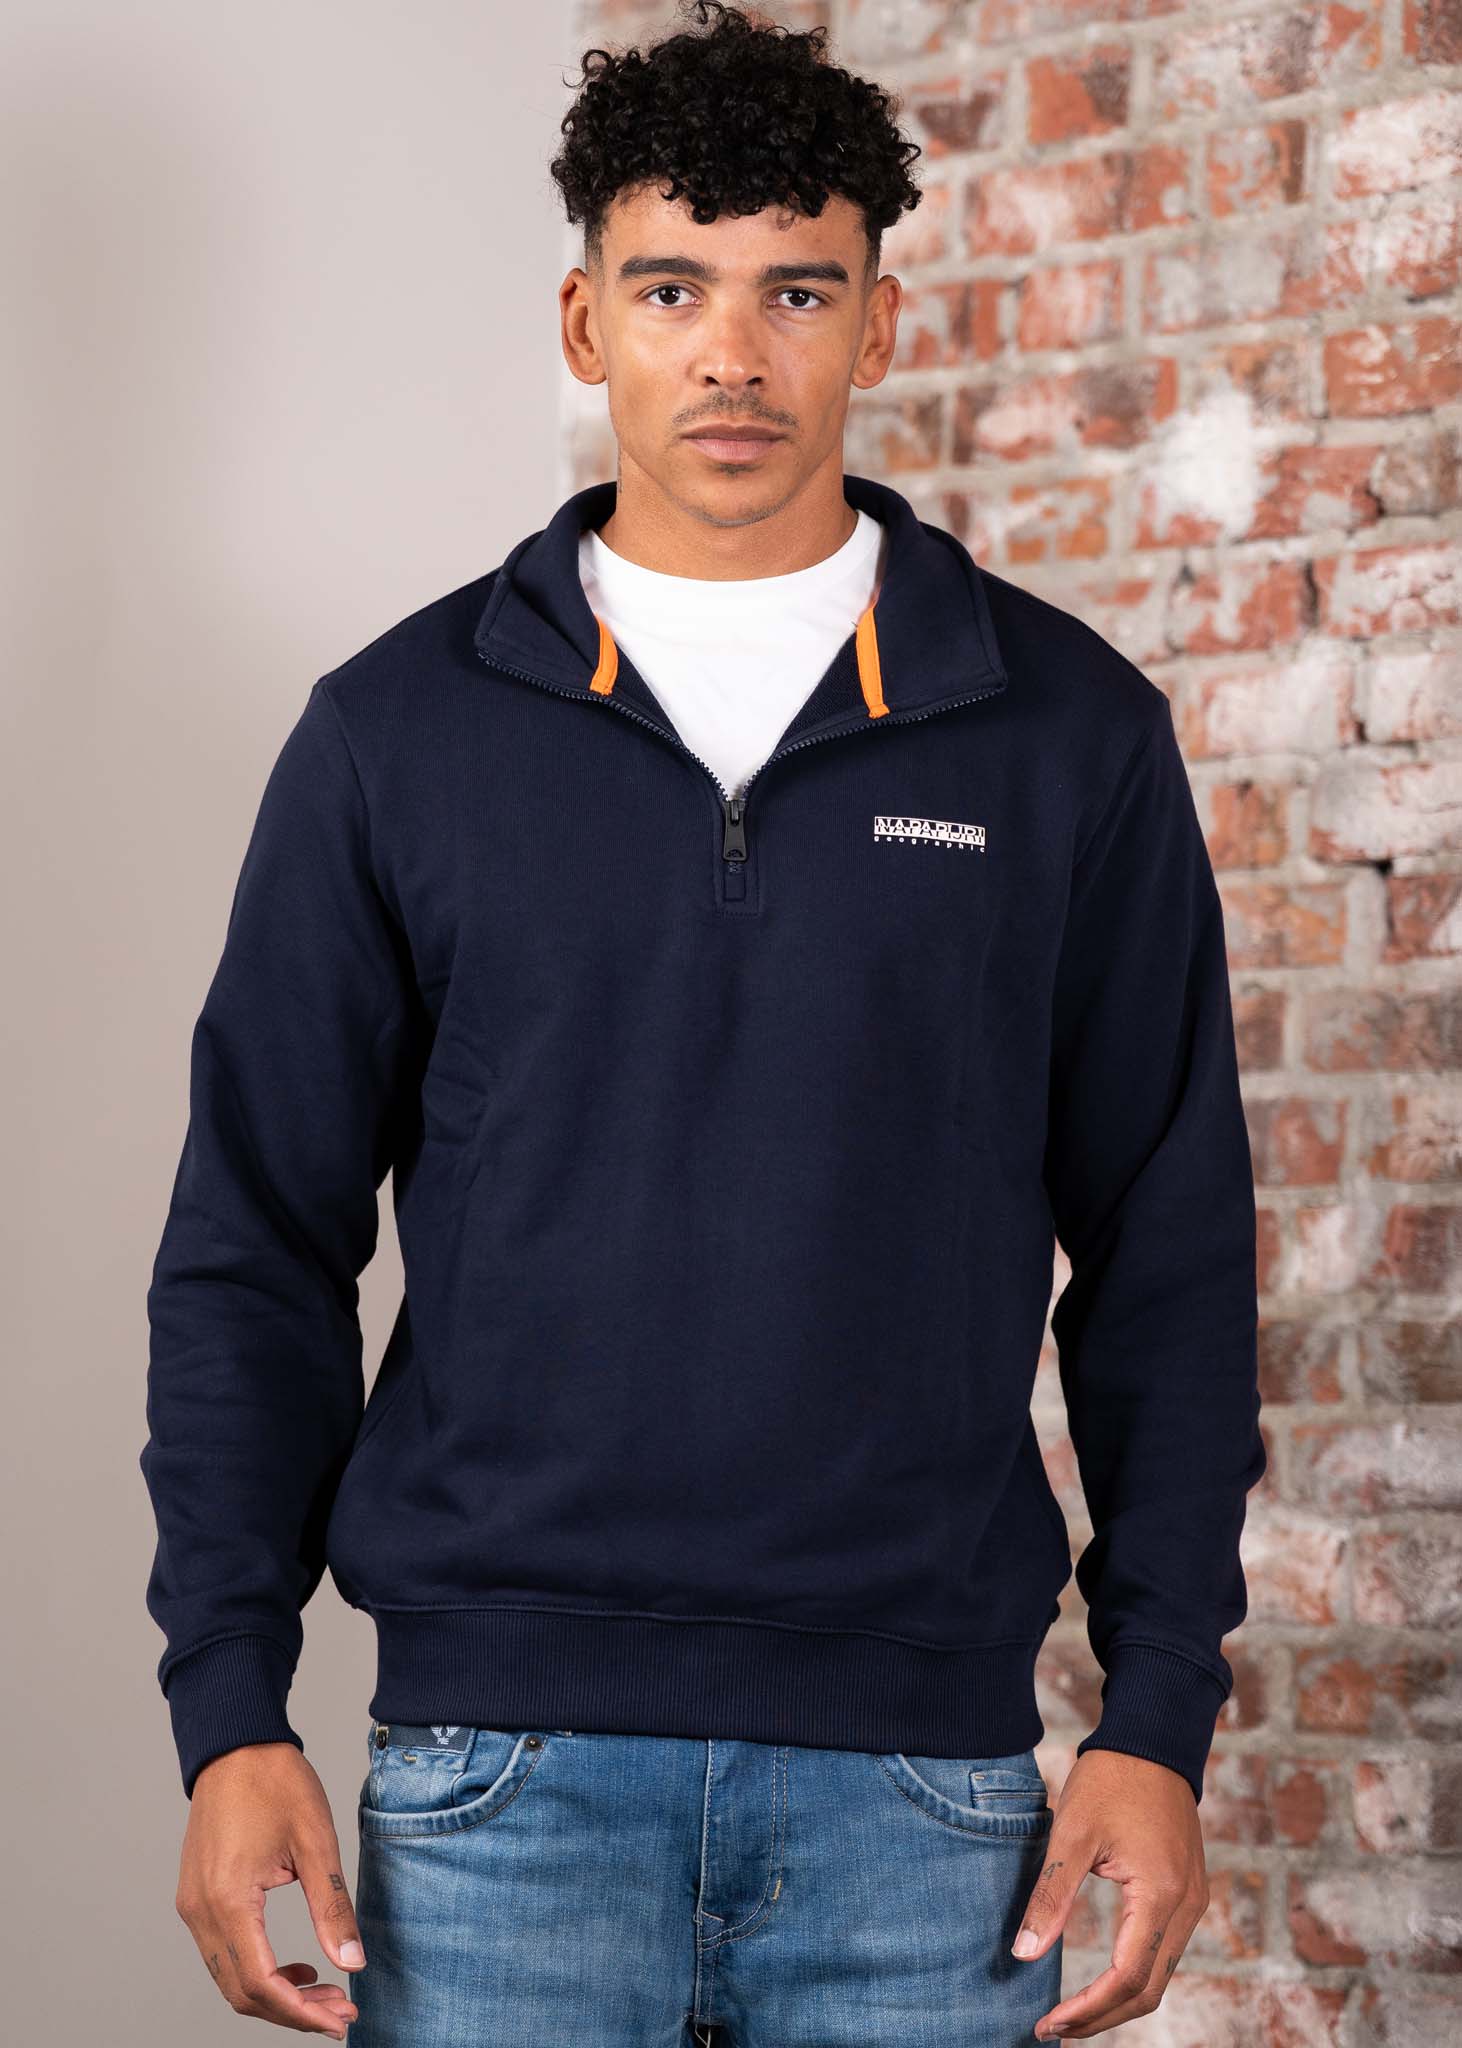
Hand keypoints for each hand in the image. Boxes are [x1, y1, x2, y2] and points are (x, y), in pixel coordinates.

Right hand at [174, 1742, 364, 2037]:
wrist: (236, 1744)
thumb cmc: (275, 1782)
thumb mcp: (316, 1842)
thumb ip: (332, 1908)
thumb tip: (352, 1965)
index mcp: (229, 1900)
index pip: (261, 1984)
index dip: (301, 2013)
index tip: (339, 2021)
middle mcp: (201, 1911)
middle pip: (242, 1991)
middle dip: (292, 2012)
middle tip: (340, 2012)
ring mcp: (193, 1906)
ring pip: (230, 1978)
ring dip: (275, 1995)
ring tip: (324, 1993)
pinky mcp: (196, 1898)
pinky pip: (223, 1954)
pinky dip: (257, 1971)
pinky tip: (294, 1967)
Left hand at [1011, 1748, 1209, 2039]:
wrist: (1152, 1739)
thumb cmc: (1111, 1779)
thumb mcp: (1071, 1833)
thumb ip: (1052, 1897)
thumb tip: (1024, 1955)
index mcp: (1161, 1896)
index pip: (1126, 1979)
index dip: (1087, 2010)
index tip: (1047, 2024)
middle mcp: (1187, 1907)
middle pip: (1148, 1990)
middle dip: (1101, 2017)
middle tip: (1054, 2028)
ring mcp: (1193, 1901)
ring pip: (1160, 1975)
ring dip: (1118, 2001)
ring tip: (1072, 2013)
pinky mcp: (1188, 1892)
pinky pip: (1165, 1951)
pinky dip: (1134, 1975)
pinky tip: (1102, 1979)